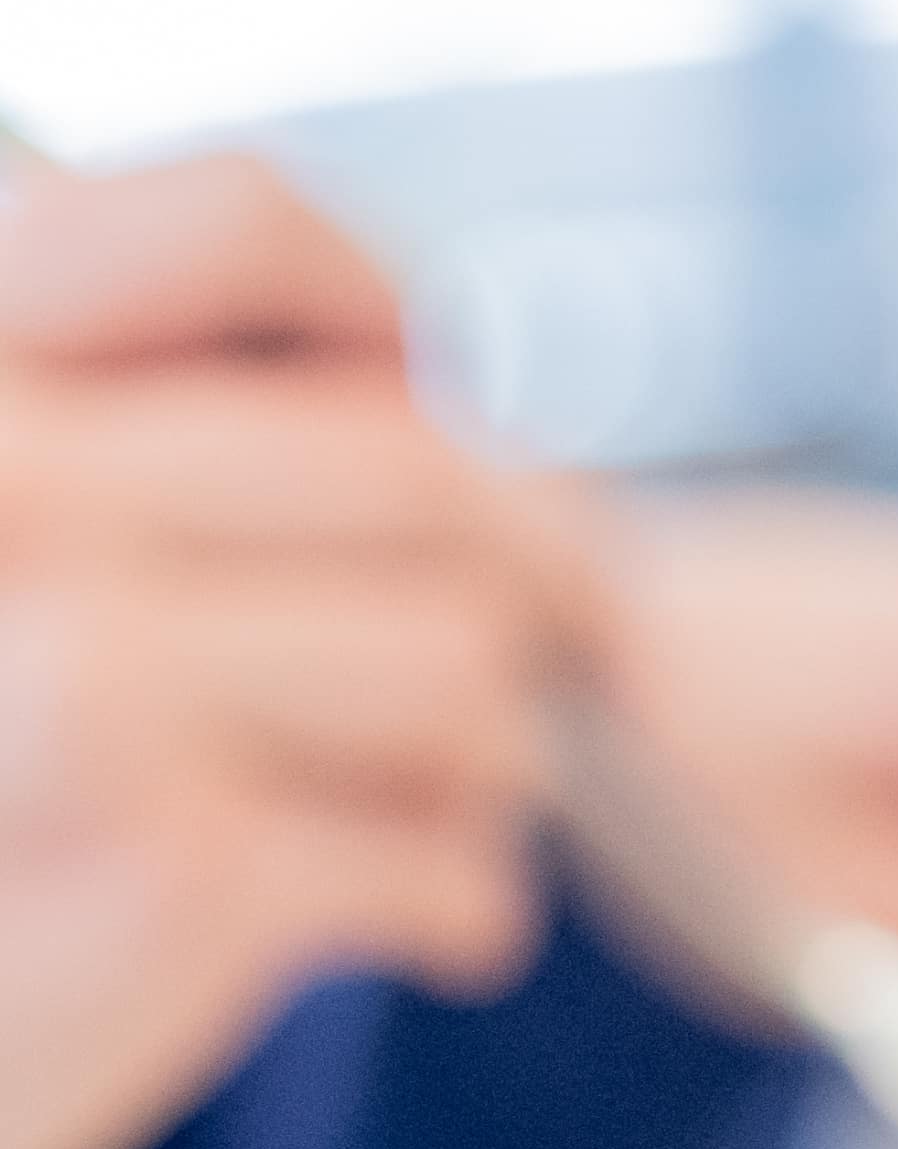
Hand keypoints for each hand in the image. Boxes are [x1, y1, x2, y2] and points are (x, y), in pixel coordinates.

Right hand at [0, 154, 584, 1148]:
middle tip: (589, 639)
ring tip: (426, 809)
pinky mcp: (178, 852)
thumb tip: (447, 399)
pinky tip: (416, 930)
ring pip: (471, 666)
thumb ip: (150, 447)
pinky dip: (463, 905)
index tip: (453, 414)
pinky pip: (452, 852)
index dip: (392, 316)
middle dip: (546, 571)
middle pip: (420, 466)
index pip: (234, 219)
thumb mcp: (23, 548)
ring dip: (495, 758)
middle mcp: (12, 477)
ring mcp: (95, 660)